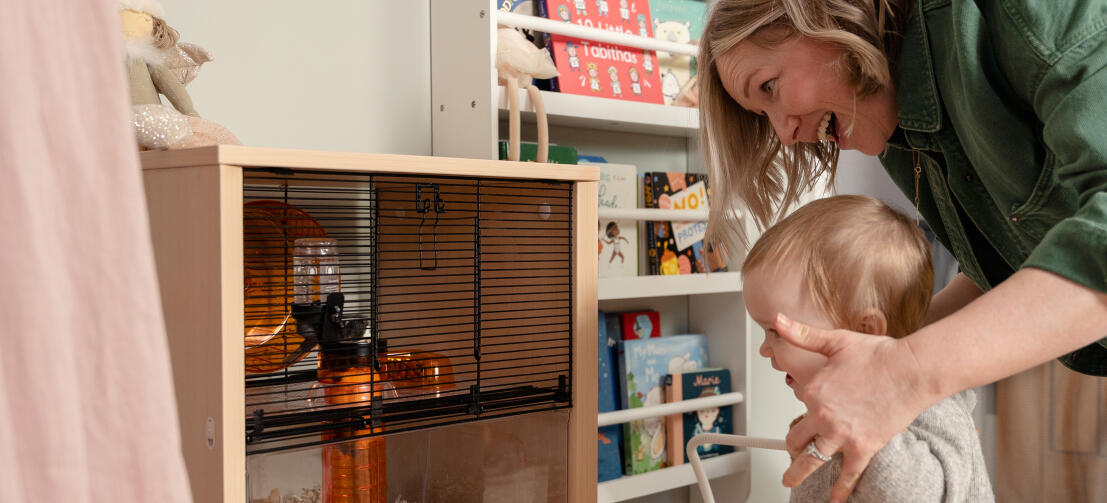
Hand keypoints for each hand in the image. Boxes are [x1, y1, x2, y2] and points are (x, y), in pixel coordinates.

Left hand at [774, 313, 934, 502]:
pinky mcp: (864, 447)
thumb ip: (803, 335)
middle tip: (789, 452)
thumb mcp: (835, 340)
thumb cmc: (880, 355)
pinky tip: (833, 500)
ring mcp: (842, 435)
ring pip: (811, 460)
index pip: (795, 403)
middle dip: (790, 446)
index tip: (803, 408)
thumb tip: (779, 322)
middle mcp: (823, 416)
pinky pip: (848, 475)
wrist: (912, 370)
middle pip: (796, 438)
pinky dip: (839, 491)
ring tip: (791, 480)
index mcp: (813, 391)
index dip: (800, 404)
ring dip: (798, 473)